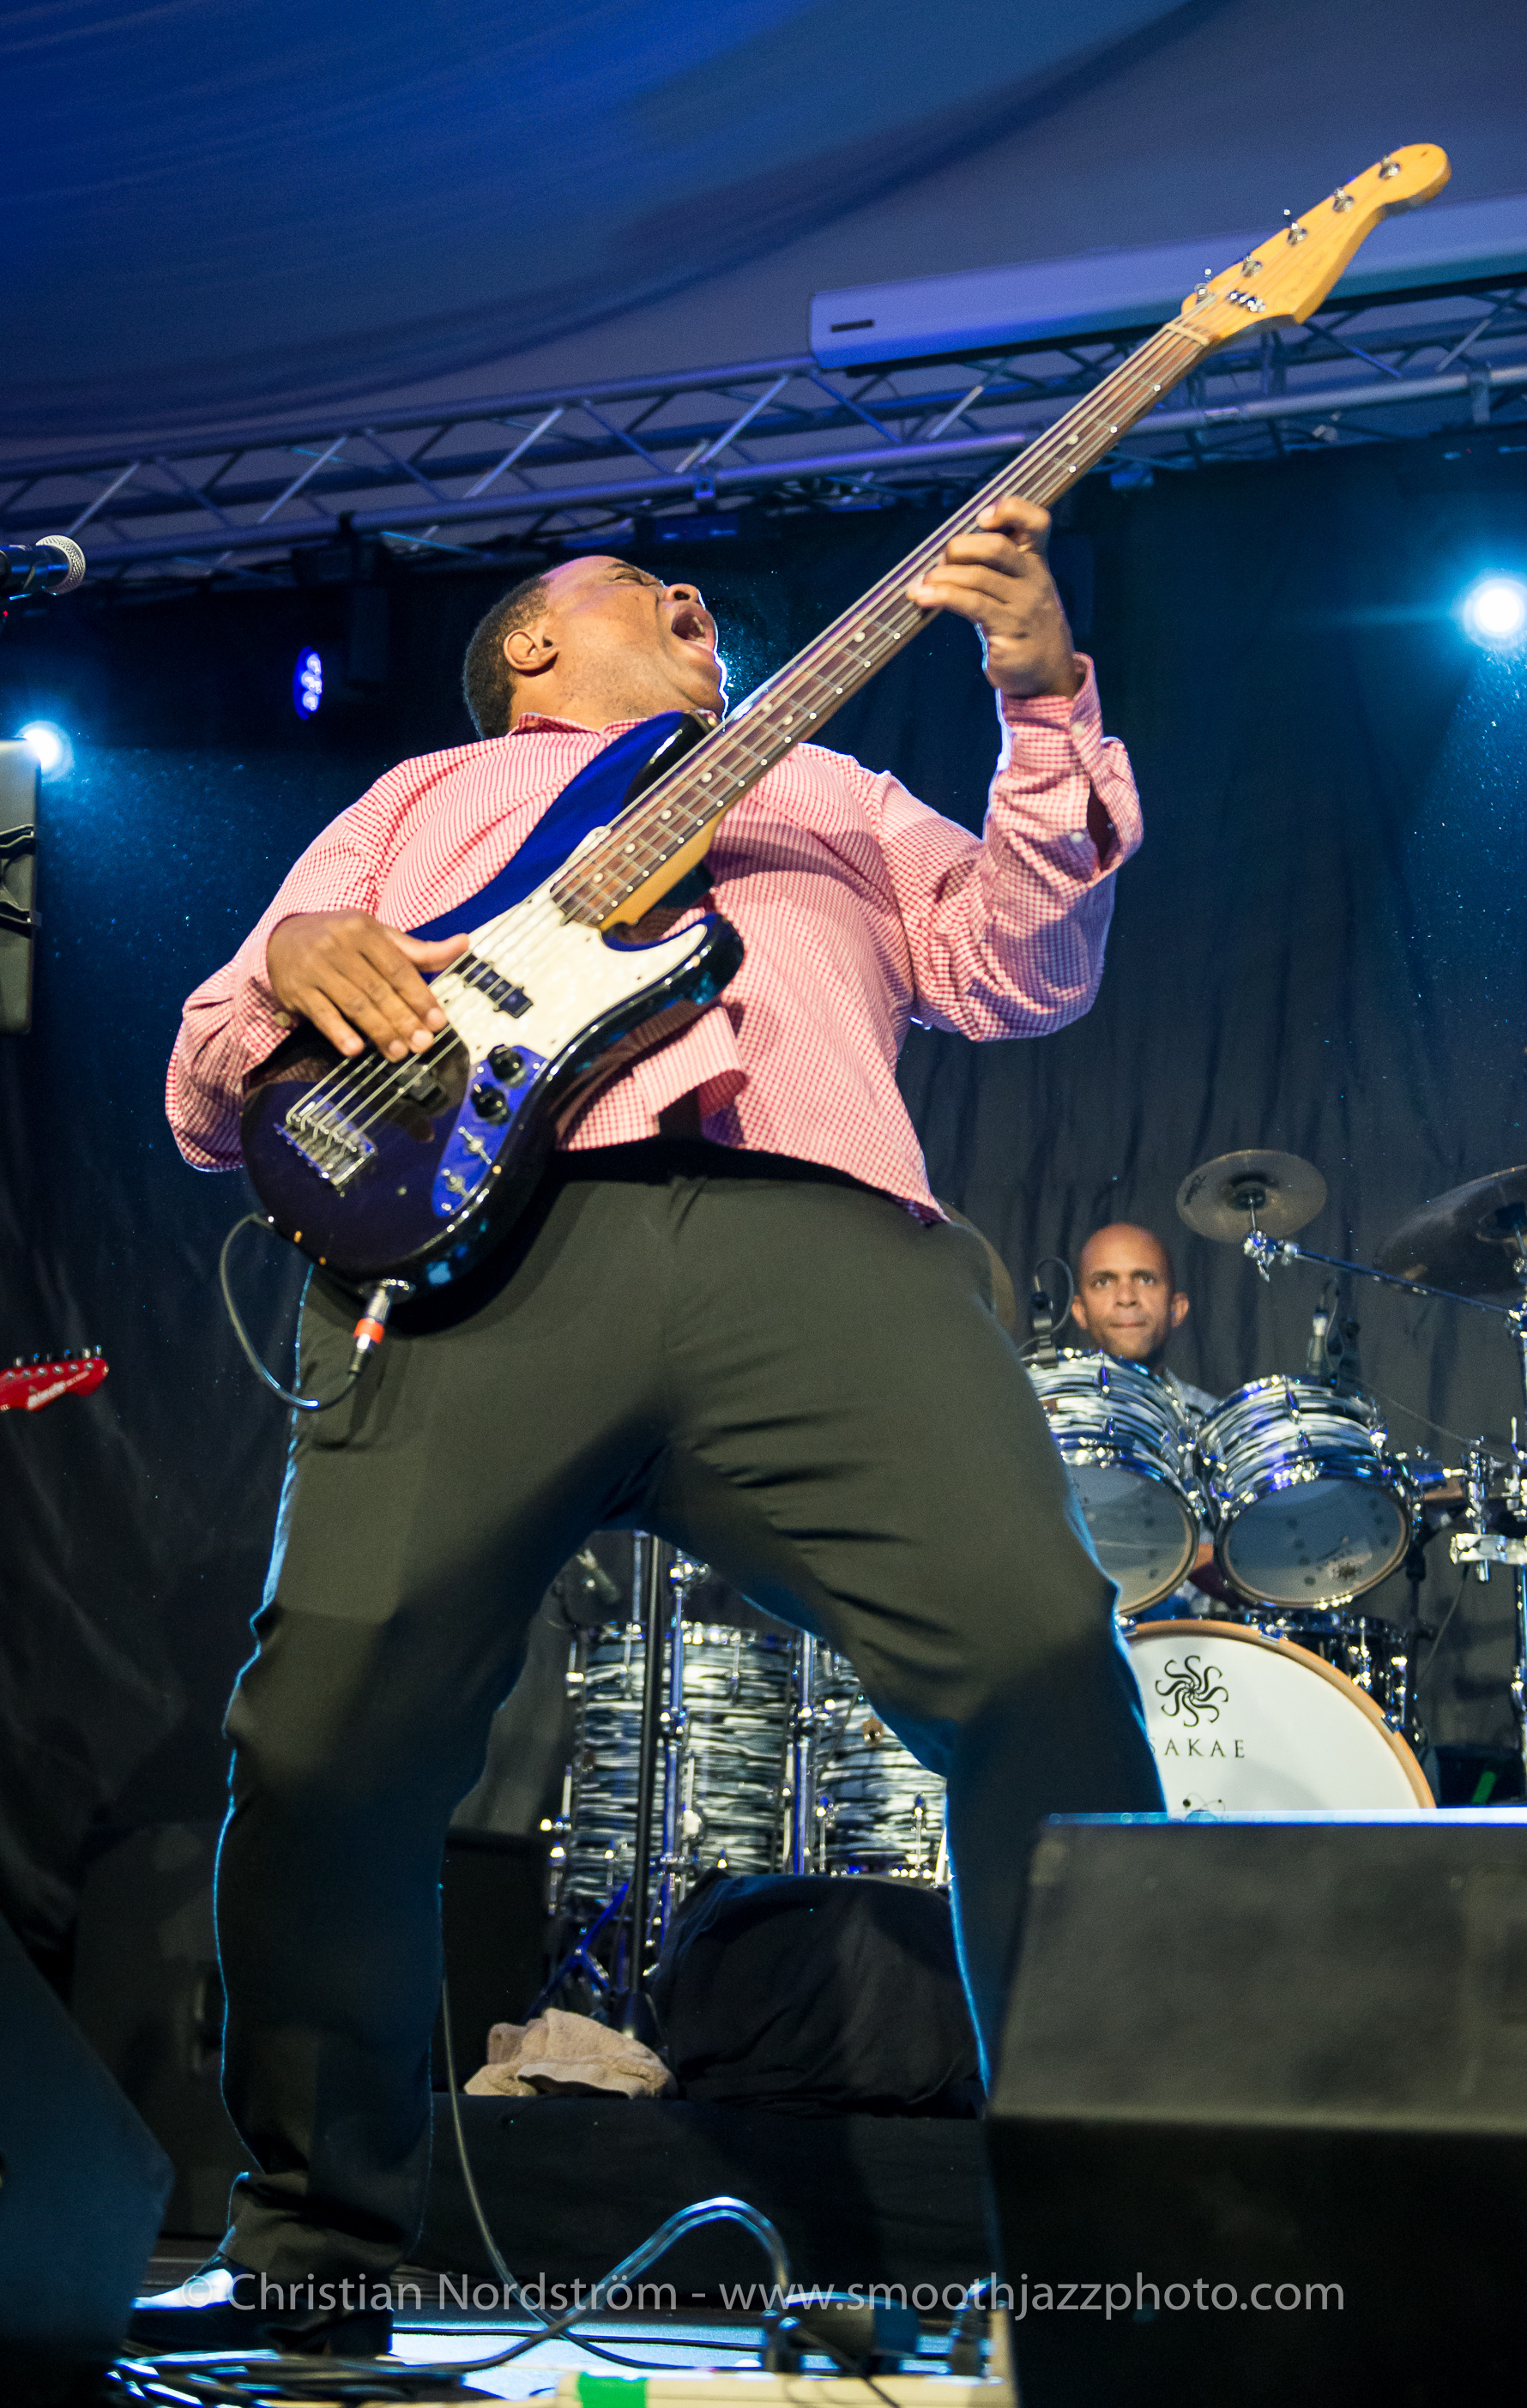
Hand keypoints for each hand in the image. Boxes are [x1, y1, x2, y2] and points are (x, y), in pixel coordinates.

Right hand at [266, 912, 467, 1060]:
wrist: (283, 938)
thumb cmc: (341, 939)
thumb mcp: (378, 936)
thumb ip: (418, 950)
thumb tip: (463, 944)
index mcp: (363, 930)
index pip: (398, 968)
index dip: (420, 996)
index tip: (437, 1021)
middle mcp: (338, 946)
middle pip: (377, 989)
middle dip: (403, 1019)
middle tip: (423, 1044)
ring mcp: (315, 968)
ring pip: (354, 1004)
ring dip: (379, 1031)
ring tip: (399, 1052)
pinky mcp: (297, 989)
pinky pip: (322, 1014)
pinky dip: (339, 1033)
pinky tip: (355, 1049)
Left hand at [907, 496, 1080, 699]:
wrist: (1048, 674)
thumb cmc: (1021, 627)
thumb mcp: (1015, 591)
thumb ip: (991, 569)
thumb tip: (942, 557)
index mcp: (1036, 561)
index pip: (1036, 522)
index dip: (1010, 510)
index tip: (981, 516)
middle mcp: (1034, 578)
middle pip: (996, 547)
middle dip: (958, 549)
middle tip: (937, 564)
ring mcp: (1024, 604)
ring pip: (978, 576)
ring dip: (941, 577)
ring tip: (919, 586)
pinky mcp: (1010, 629)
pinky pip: (972, 604)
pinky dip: (942, 597)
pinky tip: (923, 598)